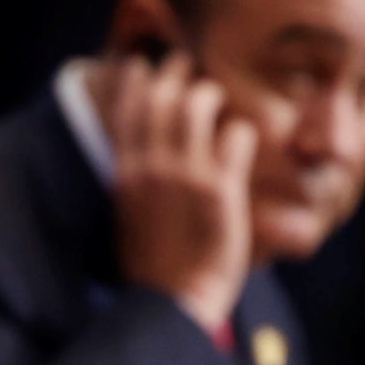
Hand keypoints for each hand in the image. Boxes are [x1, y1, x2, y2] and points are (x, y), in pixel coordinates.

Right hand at [103, 51, 256, 330]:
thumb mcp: (126, 211)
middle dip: (177, 72)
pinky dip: (239, 133)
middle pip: (163, 94)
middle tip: (188, 68)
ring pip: (199, 103)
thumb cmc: (152, 261)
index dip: (138, 77)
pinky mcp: (221, 190)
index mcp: (125, 171)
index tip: (146, 65)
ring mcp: (186, 175)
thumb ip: (134, 175)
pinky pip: (236, 136)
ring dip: (210, 94)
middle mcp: (151, 166)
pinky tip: (238, 145)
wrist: (172, 299)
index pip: (128, 106)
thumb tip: (140, 151)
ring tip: (216, 100)